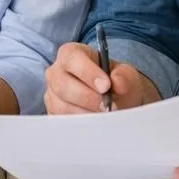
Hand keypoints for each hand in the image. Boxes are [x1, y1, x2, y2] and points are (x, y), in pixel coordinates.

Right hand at [43, 42, 159, 114]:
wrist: (116, 100)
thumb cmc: (116, 82)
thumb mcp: (126, 75)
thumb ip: (123, 76)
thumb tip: (117, 83)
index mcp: (71, 54)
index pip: (72, 58)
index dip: (88, 72)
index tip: (106, 86)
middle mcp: (56, 72)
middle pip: (62, 84)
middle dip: (88, 98)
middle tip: (108, 106)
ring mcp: (52, 94)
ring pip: (61, 106)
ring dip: (86, 113)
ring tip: (105, 115)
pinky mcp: (53, 113)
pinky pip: (62, 121)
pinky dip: (81, 124)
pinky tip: (95, 123)